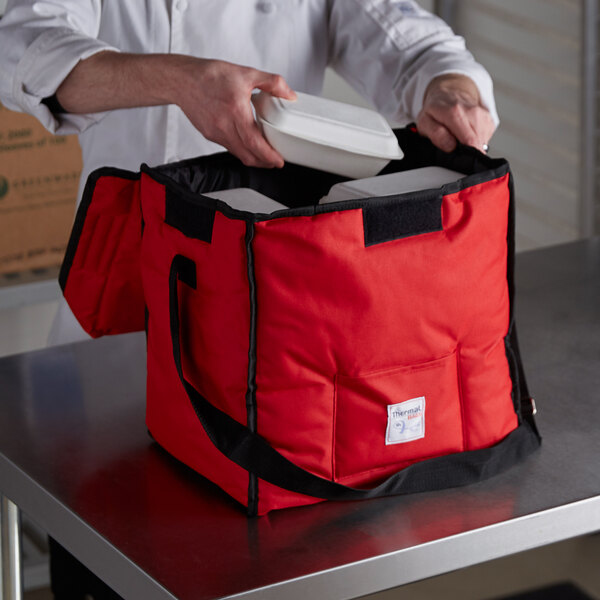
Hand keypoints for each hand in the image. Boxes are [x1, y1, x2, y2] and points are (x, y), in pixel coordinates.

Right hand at [173, 58, 295, 167]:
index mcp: (235, 112)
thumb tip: (289, 94)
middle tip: (275, 161)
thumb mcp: (246, 73)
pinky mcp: (210, 135)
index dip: (268, 156)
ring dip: (253, 158)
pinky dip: (241, 150)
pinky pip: (229, 148)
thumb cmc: (209, 76)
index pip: (255, 144)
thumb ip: (272, 82)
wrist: (182, 80)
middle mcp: (224, 126)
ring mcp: (216, 133)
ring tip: (264, 154)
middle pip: (248, 155)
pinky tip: (247, 143)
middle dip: (264, 162)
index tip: (278, 160)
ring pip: (238, 154)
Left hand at [416, 74, 495, 153]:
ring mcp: (483, 115)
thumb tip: (451, 147)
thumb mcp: (424, 123)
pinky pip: (485, 138)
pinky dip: (476, 140)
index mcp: (455, 113)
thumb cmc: (435, 111)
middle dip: (466, 151)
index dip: (465, 154)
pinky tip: (466, 134)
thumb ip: (436, 135)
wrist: (449, 94)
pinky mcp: (489, 120)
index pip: (470, 142)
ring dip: (471, 146)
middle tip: (454, 147)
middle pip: (477, 144)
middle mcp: (473, 112)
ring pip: (482, 142)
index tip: (456, 156)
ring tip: (458, 138)